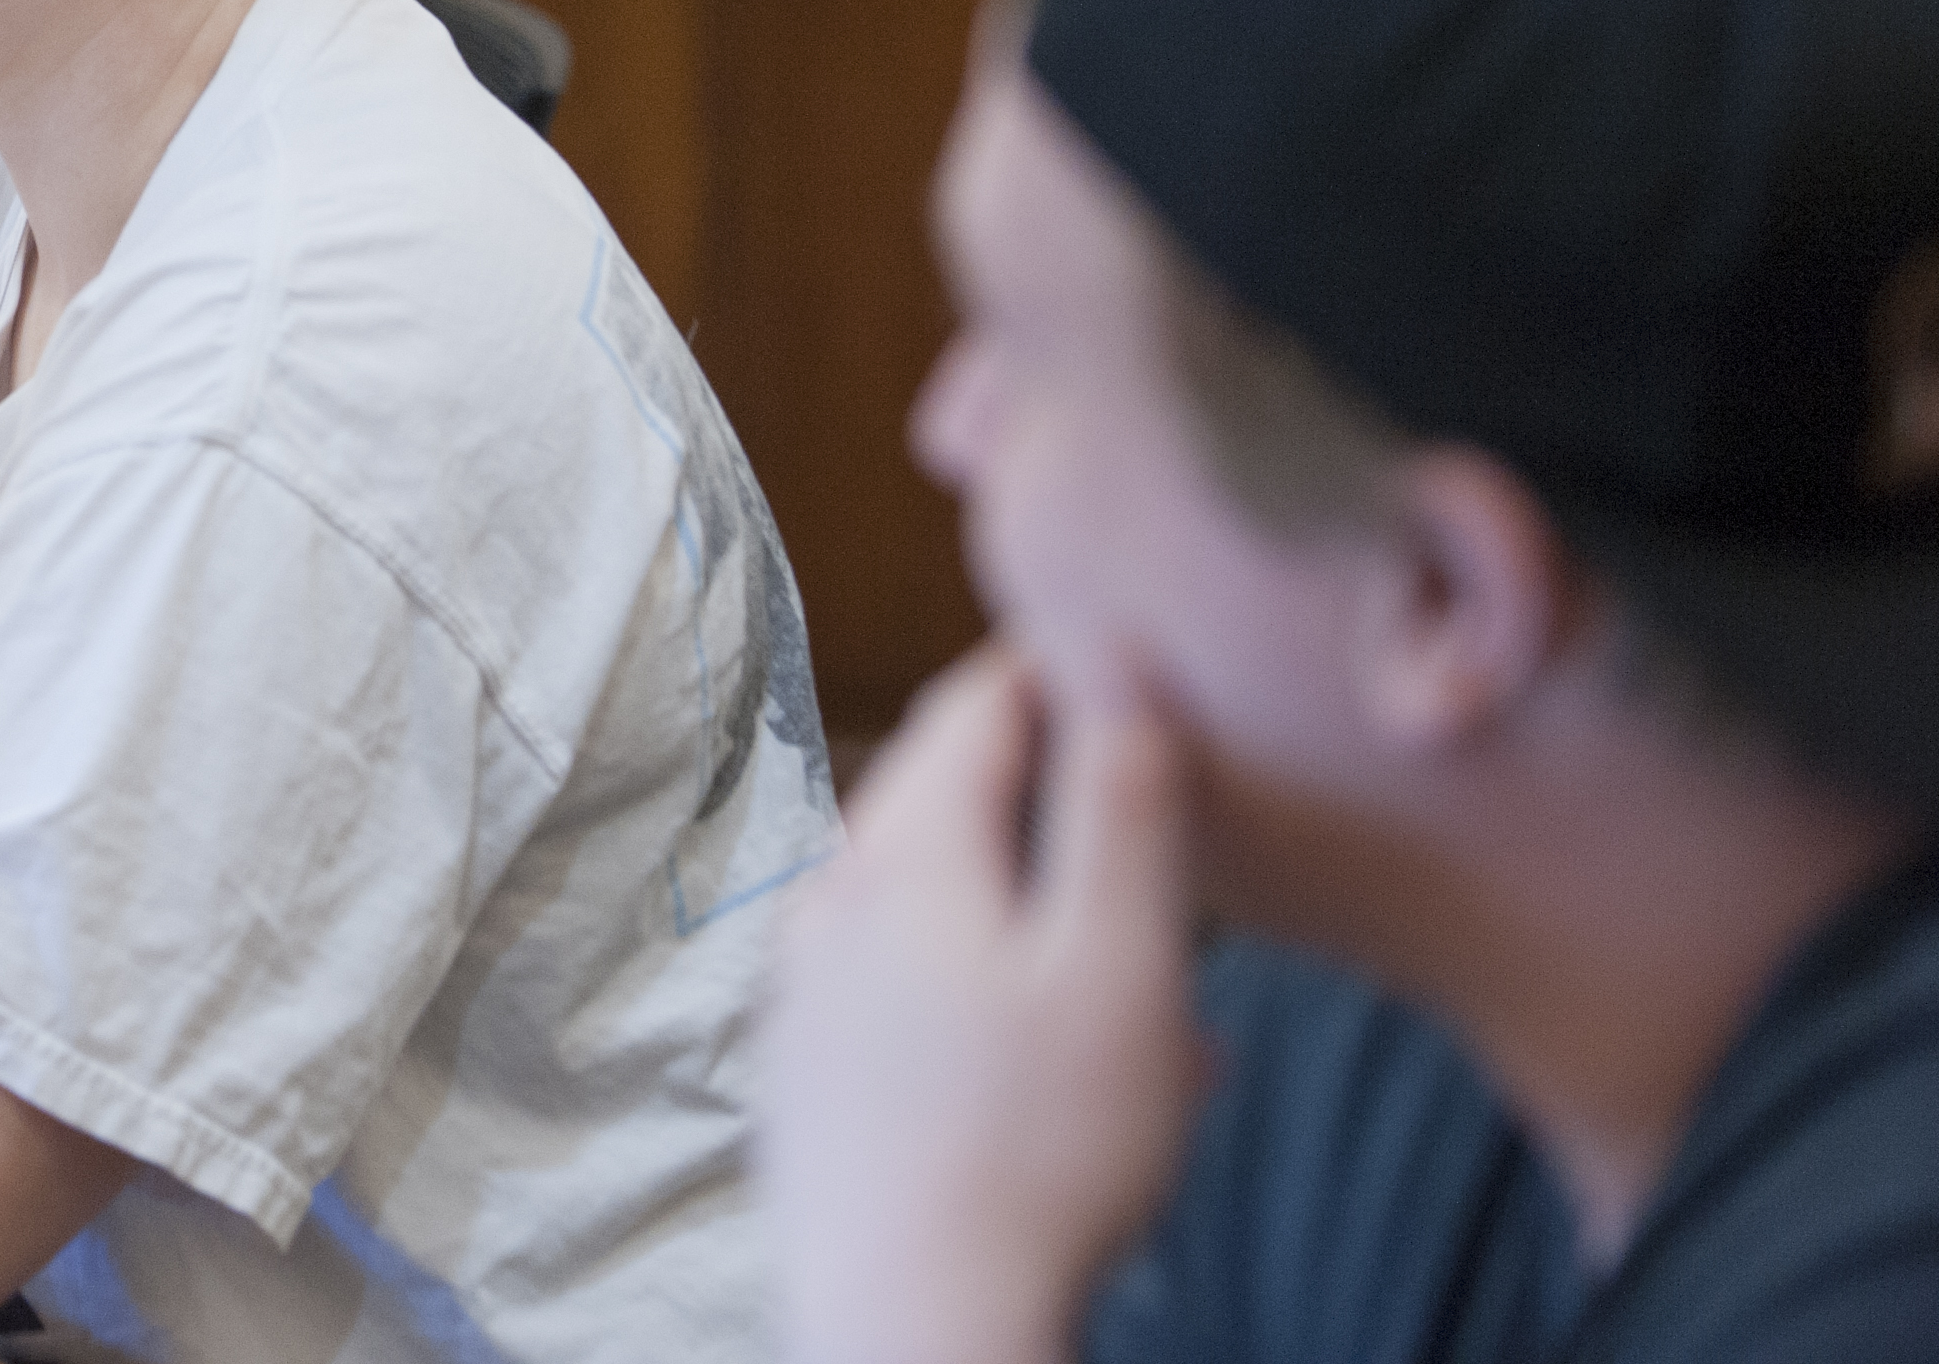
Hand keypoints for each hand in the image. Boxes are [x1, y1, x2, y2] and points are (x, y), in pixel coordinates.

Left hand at [757, 645, 1203, 1363]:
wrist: (912, 1326)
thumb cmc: (1038, 1151)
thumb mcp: (1122, 963)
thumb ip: (1122, 807)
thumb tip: (1118, 665)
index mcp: (903, 854)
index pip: (975, 702)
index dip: (1059, 669)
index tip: (1131, 658)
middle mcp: (829, 901)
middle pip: (944, 794)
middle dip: (1050, 791)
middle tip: (1150, 808)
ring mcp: (805, 988)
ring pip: (935, 898)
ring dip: (1034, 905)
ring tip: (1141, 969)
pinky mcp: (806, 1070)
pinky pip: (908, 984)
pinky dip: (991, 986)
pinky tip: (1065, 1058)